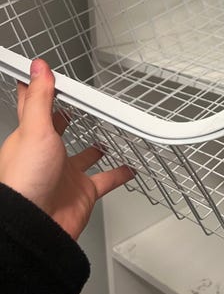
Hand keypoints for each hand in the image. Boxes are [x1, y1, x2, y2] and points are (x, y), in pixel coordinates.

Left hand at [0, 59, 133, 239]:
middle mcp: (47, 155)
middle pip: (59, 132)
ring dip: (94, 149)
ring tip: (104, 140)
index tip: (43, 75)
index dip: (38, 90)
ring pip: (83, 157)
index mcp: (31, 138)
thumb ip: (39, 98)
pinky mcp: (83, 192)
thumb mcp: (34, 130)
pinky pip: (105, 180)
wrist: (36, 225)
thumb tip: (38, 68)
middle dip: (65, 119)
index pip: (34, 108)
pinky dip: (119, 174)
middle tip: (77, 106)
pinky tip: (129, 168)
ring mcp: (66, 174)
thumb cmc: (25, 182)